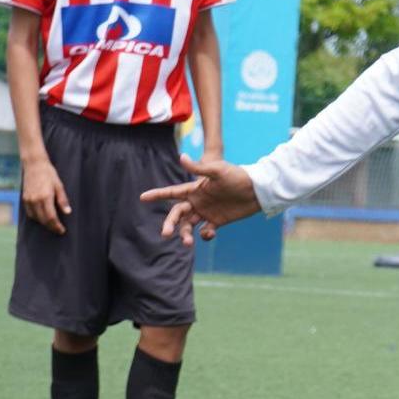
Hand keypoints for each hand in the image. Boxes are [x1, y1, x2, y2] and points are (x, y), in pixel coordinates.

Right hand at [21, 157, 70, 234]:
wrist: (34, 165)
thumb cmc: (49, 174)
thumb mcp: (59, 185)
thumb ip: (63, 200)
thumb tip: (68, 212)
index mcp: (46, 197)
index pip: (51, 217)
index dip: (57, 226)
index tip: (62, 230)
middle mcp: (35, 200)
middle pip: (43, 220)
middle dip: (51, 227)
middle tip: (58, 230)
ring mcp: (29, 200)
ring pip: (36, 218)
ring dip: (44, 223)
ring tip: (52, 224)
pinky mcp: (24, 199)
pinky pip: (30, 213)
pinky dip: (36, 217)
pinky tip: (42, 217)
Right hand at [143, 155, 262, 239]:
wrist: (257, 190)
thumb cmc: (237, 176)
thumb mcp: (218, 170)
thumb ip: (199, 168)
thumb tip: (180, 157)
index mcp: (195, 189)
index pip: (172, 192)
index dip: (157, 195)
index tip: (142, 197)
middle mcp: (198, 201)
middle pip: (178, 214)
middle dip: (170, 223)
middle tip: (165, 233)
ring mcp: (207, 212)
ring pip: (189, 226)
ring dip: (185, 234)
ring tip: (187, 242)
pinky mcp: (218, 222)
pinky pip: (206, 232)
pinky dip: (205, 236)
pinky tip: (210, 234)